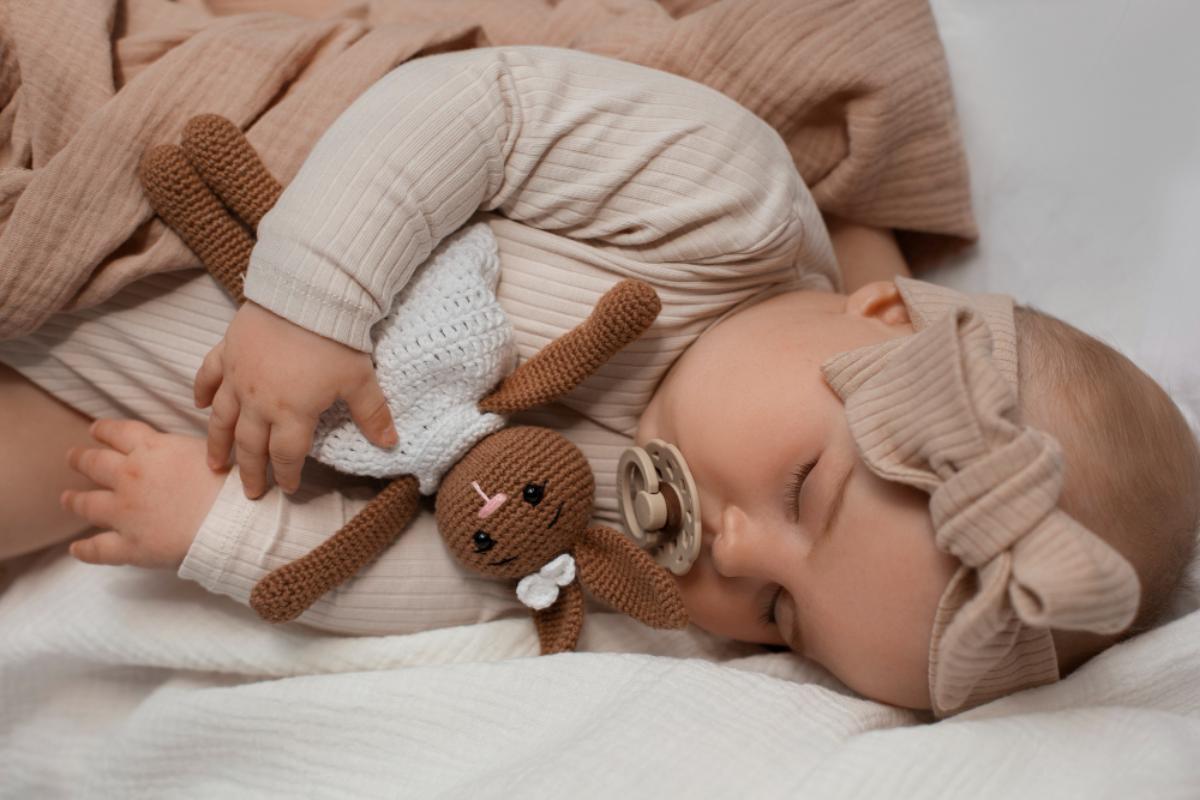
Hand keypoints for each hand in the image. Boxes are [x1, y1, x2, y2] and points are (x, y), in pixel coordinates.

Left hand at [62, 419, 226, 568]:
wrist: (233, 522)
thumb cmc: (228, 486)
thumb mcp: (205, 450)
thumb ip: (176, 449)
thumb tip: (168, 450)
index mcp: (151, 450)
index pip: (118, 433)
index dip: (104, 430)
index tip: (95, 430)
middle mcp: (130, 477)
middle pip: (94, 464)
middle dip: (81, 459)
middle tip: (72, 458)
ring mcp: (125, 513)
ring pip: (87, 504)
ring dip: (74, 500)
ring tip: (67, 499)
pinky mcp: (130, 545)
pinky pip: (99, 549)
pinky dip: (84, 550)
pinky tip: (75, 549)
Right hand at [195, 300, 397, 499]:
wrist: (307, 292)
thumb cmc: (336, 339)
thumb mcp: (360, 380)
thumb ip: (372, 415)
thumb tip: (391, 444)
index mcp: (292, 413)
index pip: (287, 455)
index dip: (287, 475)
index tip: (287, 489)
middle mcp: (259, 401)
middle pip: (250, 445)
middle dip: (250, 471)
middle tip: (248, 492)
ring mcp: (238, 376)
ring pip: (222, 418)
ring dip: (218, 443)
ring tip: (214, 464)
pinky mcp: (227, 350)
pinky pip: (208, 375)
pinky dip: (202, 390)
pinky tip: (199, 404)